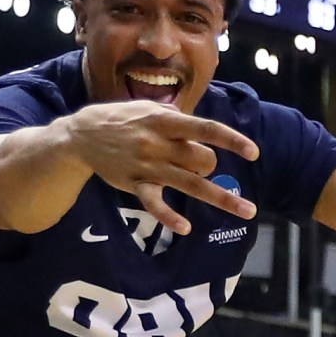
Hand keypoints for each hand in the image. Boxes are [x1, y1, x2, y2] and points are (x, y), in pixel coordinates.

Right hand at [57, 101, 258, 239]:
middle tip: (204, 167)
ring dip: (223, 199)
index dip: (233, 140)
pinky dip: (169, 217)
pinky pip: (155, 204)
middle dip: (212, 166)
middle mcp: (158, 144)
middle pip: (203, 160)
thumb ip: (177, 118)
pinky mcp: (135, 185)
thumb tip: (205, 128)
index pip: (207, 129)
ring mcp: (147, 166)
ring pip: (192, 184)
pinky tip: (186, 228)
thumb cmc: (122, 120)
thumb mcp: (149, 108)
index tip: (254, 153)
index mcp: (165, 121)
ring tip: (248, 211)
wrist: (81, 136)